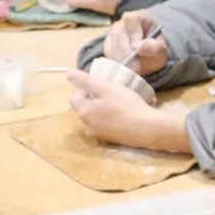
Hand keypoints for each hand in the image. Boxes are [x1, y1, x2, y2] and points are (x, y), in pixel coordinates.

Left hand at [67, 70, 189, 151]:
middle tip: (111, 92)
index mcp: (84, 112)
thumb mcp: (107, 88)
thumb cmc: (126, 105)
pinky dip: (111, 119)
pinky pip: (105, 125)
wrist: (147, 129)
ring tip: (119, 102)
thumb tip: (68, 73)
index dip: (85, 88)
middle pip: (85, 108)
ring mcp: (98, 135)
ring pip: (95, 117)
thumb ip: (86, 81)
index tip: (101, 85)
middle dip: (94, 99)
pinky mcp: (110, 140)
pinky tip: (125, 114)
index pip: (74, 97)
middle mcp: (87, 126)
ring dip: (103, 109)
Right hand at [103, 10, 167, 75]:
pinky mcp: (107, 45)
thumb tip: (140, 47)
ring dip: (120, 59)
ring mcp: (112, 33)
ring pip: (111, 44)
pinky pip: (107, 53)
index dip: (133, 33)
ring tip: (132, 70)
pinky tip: (125, 68)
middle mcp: (122, 23)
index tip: (137, 49)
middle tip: (135, 67)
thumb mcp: (161, 49)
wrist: (149, 56)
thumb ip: (154, 47)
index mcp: (139, 17)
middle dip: (126, 52)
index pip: (131, 19)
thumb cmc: (155, 48)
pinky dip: (115, 62)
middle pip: (118, 33)